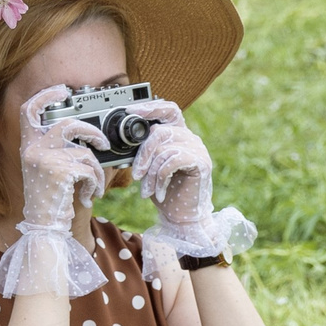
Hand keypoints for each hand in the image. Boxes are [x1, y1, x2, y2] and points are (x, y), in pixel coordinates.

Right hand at [16, 84, 106, 235]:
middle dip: (92, 132)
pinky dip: (95, 183)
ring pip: (85, 151)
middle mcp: (32, 150)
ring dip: (97, 170)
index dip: (44, 96)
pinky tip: (89, 195)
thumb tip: (94, 133)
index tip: (61, 90)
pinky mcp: (59, 171)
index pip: (28, 111)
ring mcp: (44, 159)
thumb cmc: (55, 201)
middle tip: (102, 143)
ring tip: (94, 184)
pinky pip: (89, 167)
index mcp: (29, 147)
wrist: (48, 229)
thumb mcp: (53, 171)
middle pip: (68, 125)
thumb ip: (65, 149)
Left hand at [133, 101, 253, 267]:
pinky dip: (160, 178)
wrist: (182, 218)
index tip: (130, 111)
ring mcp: (198, 149)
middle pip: (160, 131)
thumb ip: (143, 151)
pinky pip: (173, 160)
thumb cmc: (165, 193)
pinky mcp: (201, 162)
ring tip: (145, 189)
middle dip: (142, 153)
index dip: (150, 107)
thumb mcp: (149, 168)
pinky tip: (157, 192)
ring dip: (150, 171)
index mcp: (178, 134)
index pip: (168, 109)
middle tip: (135, 173)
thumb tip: (123, 142)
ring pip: (164, 148)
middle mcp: (190, 138)